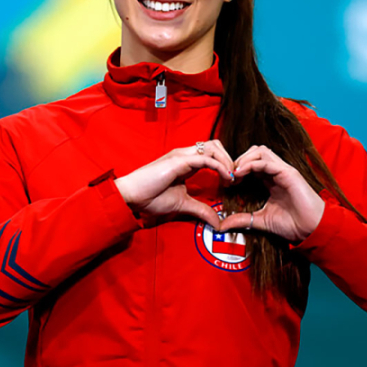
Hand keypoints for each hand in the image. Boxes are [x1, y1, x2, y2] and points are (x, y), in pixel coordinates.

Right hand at [115, 140, 235, 229]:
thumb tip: (217, 222)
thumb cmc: (150, 197)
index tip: (233, 182)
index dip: (226, 164)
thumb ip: (200, 210)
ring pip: (213, 147)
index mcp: (186, 162)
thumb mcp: (182, 205)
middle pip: (216, 145)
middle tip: (235, 178)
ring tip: (232, 178)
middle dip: (230, 158)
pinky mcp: (179, 161)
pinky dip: (220, 166)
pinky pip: (206, 158)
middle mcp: (185, 154)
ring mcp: (182, 155)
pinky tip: (226, 178)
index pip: (212, 154)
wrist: (131, 196)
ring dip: (227, 161)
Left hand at [217, 145, 324, 242]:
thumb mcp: (261, 221)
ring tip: (234, 174)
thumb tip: (223, 225)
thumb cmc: (292, 224)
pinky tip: (240, 174)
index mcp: (270, 180)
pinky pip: (266, 161)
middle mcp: (276, 172)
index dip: (236, 169)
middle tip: (229, 176)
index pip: (250, 163)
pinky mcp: (288, 173)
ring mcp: (282, 170)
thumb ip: (243, 220)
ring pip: (260, 150)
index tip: (226, 182)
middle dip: (238, 160)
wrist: (312, 229)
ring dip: (243, 159)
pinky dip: (250, 164)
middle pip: (254, 151)